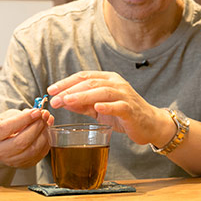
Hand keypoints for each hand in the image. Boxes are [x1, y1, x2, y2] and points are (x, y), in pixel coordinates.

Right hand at [0, 108, 53, 168]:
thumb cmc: (2, 129)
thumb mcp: (4, 117)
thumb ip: (19, 114)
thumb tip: (38, 114)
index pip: (8, 127)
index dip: (24, 119)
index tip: (37, 111)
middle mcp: (0, 152)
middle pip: (22, 141)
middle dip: (37, 127)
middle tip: (44, 115)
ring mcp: (12, 161)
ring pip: (33, 150)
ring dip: (44, 134)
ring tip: (46, 122)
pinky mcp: (24, 165)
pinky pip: (39, 154)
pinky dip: (46, 142)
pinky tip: (46, 132)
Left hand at [47, 71, 168, 144]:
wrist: (149, 124)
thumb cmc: (123, 114)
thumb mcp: (99, 108)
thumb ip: (83, 104)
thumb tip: (62, 101)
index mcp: (108, 79)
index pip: (84, 76)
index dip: (66, 82)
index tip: (51, 90)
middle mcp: (116, 83)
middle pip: (90, 82)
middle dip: (70, 90)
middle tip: (55, 99)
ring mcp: (125, 95)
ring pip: (102, 92)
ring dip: (83, 96)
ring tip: (68, 101)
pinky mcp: (131, 109)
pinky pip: (118, 106)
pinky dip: (107, 106)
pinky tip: (96, 108)